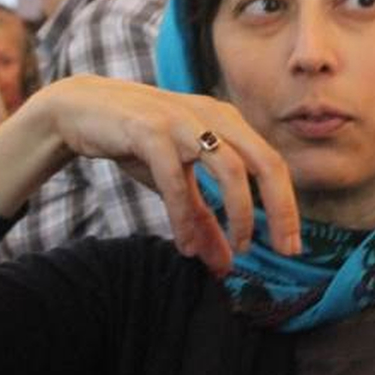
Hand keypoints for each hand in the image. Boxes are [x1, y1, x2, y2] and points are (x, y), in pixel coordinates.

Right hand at [0, 75, 299, 275]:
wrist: (82, 109)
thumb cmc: (138, 142)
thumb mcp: (178, 182)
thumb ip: (203, 218)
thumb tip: (226, 265)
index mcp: (226, 121)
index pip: (272, 163)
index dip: (287, 205)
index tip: (292, 246)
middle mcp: (212, 116)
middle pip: (264, 162)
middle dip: (280, 209)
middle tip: (284, 250)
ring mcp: (182, 120)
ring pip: (230, 167)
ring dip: (238, 212)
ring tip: (238, 250)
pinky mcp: (149, 129)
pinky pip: (176, 177)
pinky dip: (184, 214)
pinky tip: (184, 243)